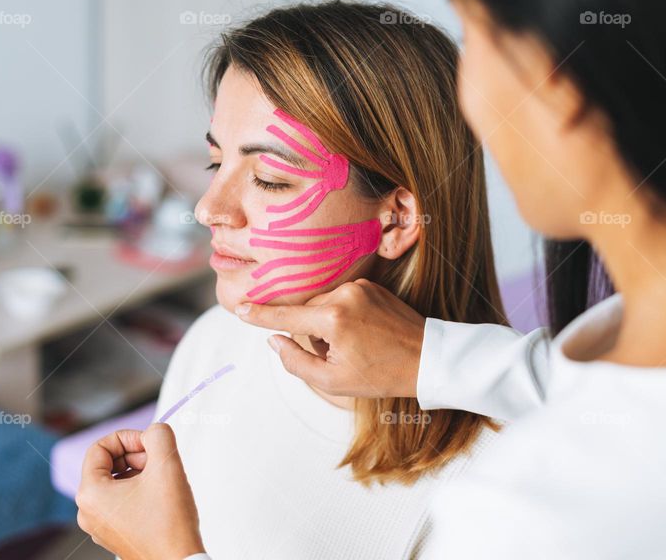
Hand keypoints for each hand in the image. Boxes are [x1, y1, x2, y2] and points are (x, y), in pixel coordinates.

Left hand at [76, 423, 204, 559]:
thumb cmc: (169, 523)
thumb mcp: (167, 465)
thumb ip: (159, 435)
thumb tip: (155, 430)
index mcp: (90, 494)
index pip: (100, 447)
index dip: (128, 437)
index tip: (151, 443)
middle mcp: (88, 511)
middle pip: (108, 464)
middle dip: (136, 455)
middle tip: (161, 461)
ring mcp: (101, 525)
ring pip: (117, 482)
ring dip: (141, 472)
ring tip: (164, 480)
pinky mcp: (116, 533)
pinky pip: (123, 501)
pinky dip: (142, 491)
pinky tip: (162, 497)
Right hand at [235, 278, 424, 396]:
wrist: (427, 358)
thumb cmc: (382, 375)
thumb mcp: (334, 380)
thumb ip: (296, 361)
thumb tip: (274, 340)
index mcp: (333, 319)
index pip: (285, 317)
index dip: (259, 316)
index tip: (239, 308)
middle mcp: (344, 294)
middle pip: (305, 313)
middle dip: (311, 335)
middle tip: (337, 358)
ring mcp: (359, 286)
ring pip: (322, 306)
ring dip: (326, 326)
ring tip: (355, 347)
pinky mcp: (370, 285)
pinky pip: (341, 299)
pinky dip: (341, 317)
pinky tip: (363, 335)